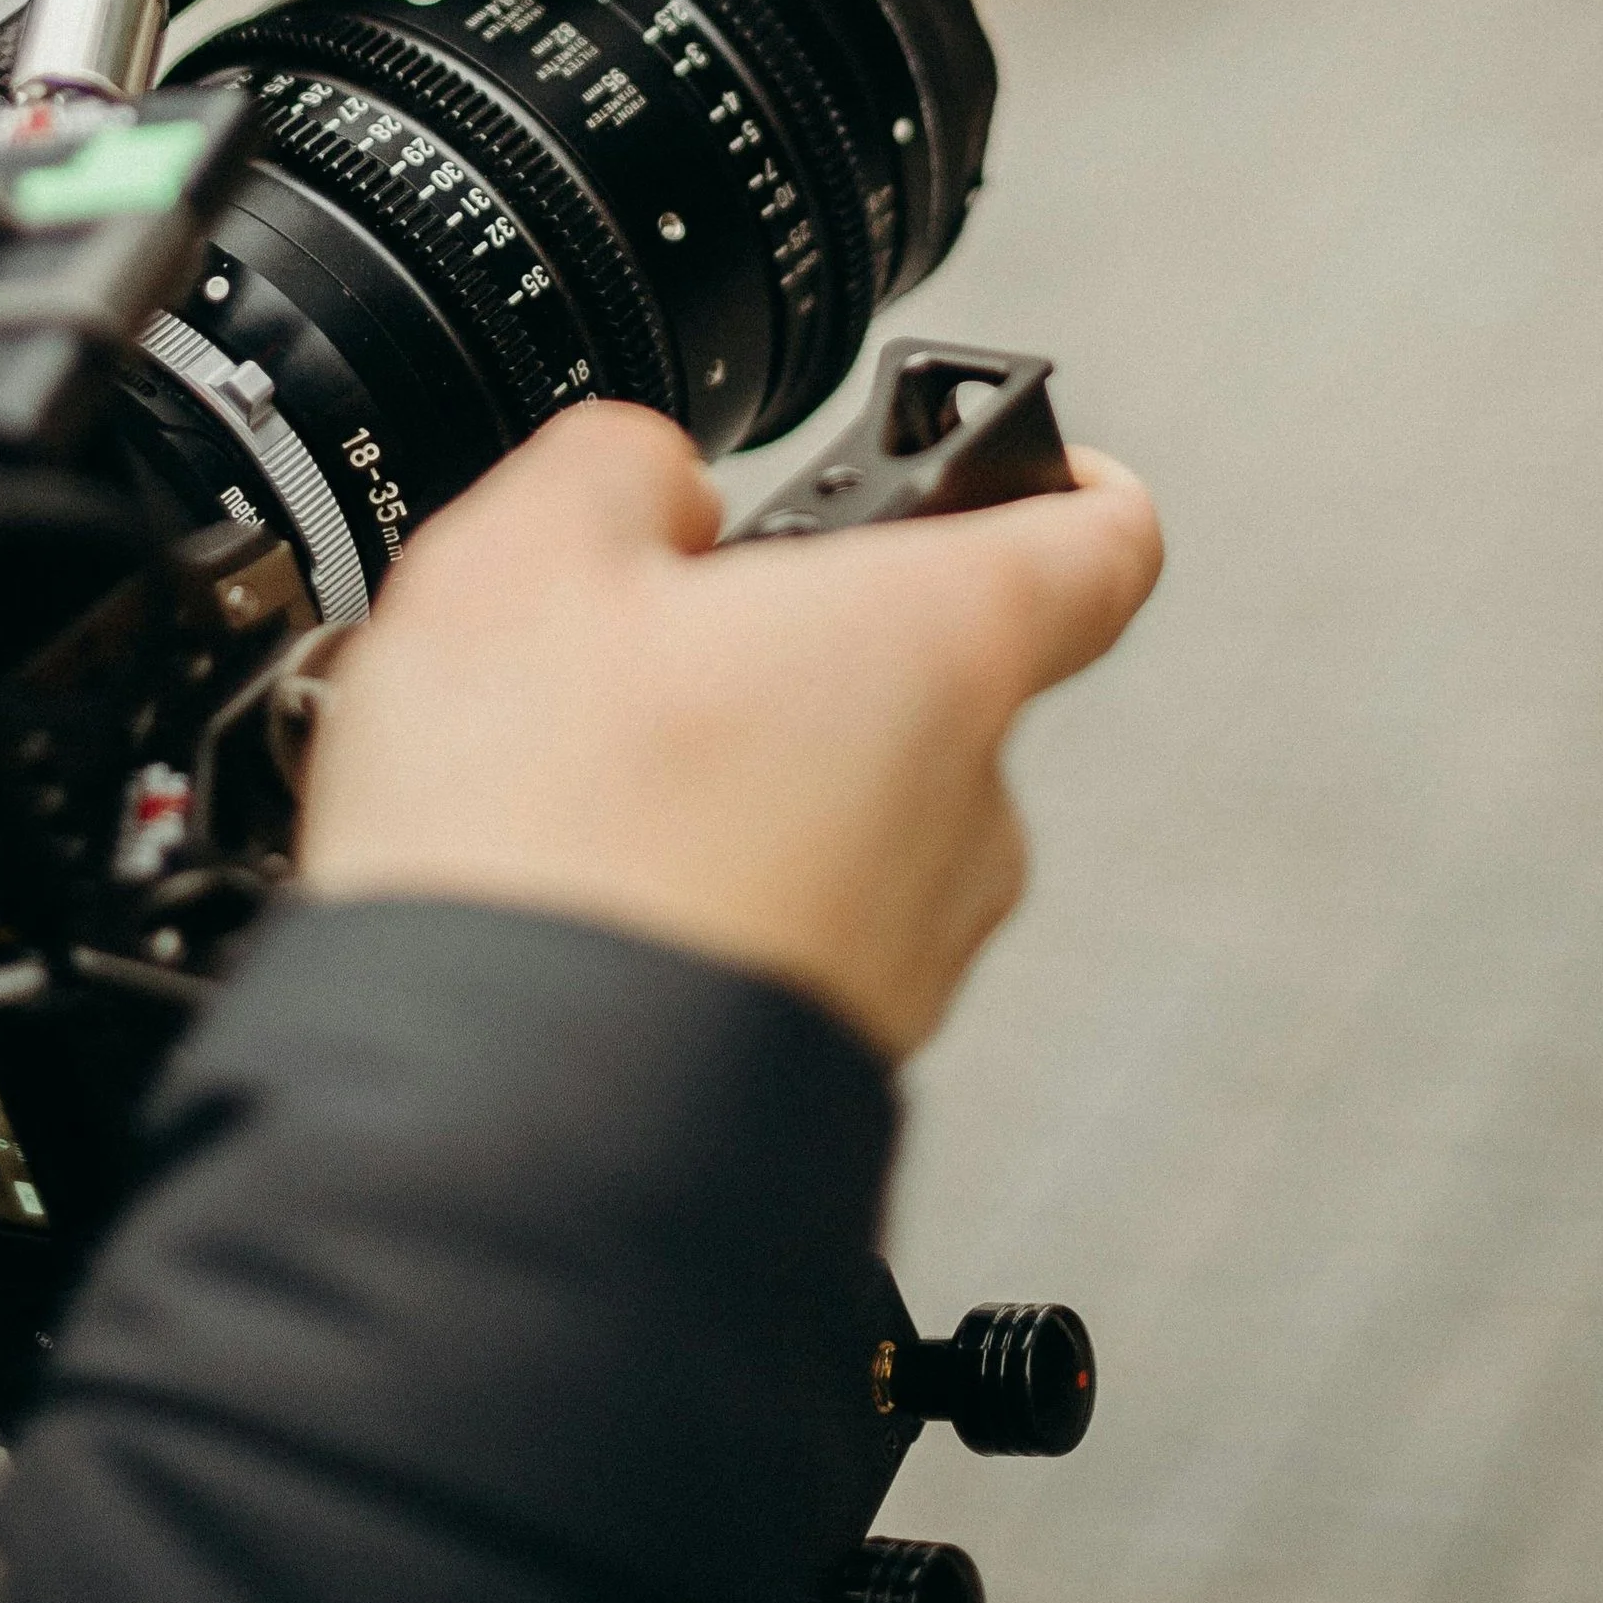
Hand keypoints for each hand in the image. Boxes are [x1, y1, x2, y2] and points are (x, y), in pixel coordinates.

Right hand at [300, 403, 1160, 1060]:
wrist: (507, 1137)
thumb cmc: (543, 840)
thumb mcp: (523, 555)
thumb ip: (620, 467)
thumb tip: (661, 487)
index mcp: (937, 642)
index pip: (1095, 539)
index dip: (1069, 481)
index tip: (1039, 466)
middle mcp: (967, 803)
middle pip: (911, 674)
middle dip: (781, 649)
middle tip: (622, 650)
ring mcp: (912, 951)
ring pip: (837, 816)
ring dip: (724, 788)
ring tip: (549, 797)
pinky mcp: (836, 1065)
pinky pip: (779, 937)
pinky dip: (693, 908)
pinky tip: (559, 905)